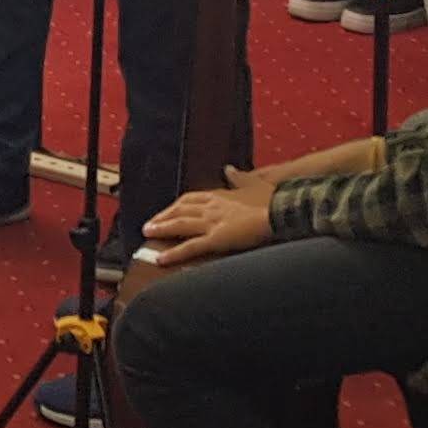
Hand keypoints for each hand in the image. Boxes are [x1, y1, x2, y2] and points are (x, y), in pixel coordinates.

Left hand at [142, 186, 277, 267]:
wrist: (280, 212)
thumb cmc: (271, 201)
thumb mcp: (254, 184)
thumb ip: (239, 177)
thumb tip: (229, 169)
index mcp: (220, 195)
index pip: (190, 198)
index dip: (176, 205)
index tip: (167, 210)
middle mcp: (212, 206)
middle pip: (181, 210)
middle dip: (163, 216)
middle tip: (149, 224)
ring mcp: (212, 222)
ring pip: (180, 225)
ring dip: (162, 229)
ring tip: (147, 234)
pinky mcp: (217, 239)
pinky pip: (190, 247)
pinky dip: (174, 253)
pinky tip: (161, 259)